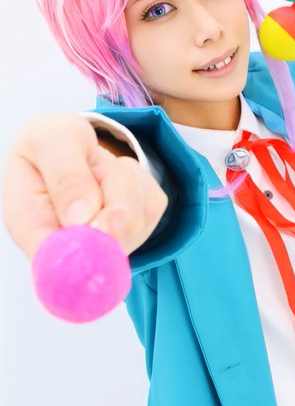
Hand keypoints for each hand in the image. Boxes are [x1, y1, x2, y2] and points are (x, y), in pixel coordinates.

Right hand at [2, 113, 167, 258]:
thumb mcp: (48, 141)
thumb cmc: (50, 145)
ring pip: (136, 218)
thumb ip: (65, 176)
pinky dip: (139, 181)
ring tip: (95, 171)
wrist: (70, 144)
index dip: (84, 254)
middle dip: (113, 204)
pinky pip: (152, 205)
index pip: (56, 264)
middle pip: (108, 245)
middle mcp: (68, 245)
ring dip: (122, 181)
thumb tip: (83, 217)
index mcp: (31, 228)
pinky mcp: (136, 230)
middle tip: (98, 172)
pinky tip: (112, 177)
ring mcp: (104, 243)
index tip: (101, 229)